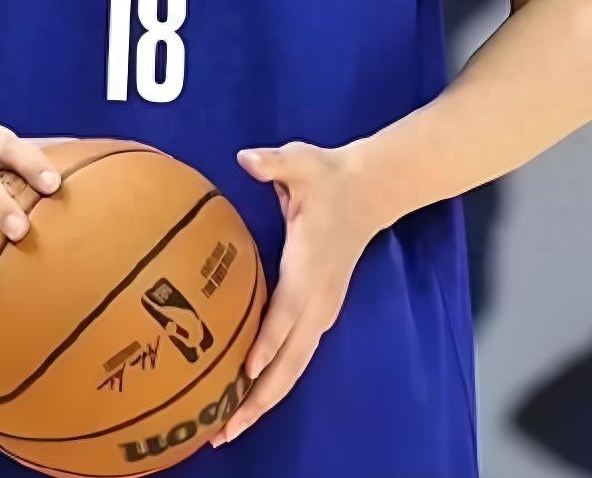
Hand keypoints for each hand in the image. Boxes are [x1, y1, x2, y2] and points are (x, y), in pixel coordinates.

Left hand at [211, 140, 379, 448]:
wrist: (370, 190)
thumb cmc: (329, 176)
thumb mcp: (302, 161)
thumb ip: (275, 162)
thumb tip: (248, 158)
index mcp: (310, 268)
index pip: (288, 312)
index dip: (268, 342)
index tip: (246, 372)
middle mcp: (317, 300)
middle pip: (290, 361)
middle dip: (258, 398)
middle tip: (221, 432)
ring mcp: (321, 311)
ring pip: (293, 368)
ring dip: (263, 401)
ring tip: (226, 431)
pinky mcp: (318, 314)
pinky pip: (294, 359)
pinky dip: (272, 384)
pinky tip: (247, 400)